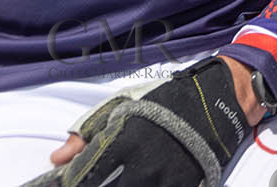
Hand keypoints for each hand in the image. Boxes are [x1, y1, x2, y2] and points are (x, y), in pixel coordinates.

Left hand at [25, 56, 256, 185]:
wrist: (220, 98)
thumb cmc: (167, 99)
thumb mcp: (126, 105)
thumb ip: (88, 131)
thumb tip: (56, 159)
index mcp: (124, 137)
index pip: (85, 175)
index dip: (71, 183)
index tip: (68, 183)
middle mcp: (143, 162)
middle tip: (96, 182)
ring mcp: (165, 177)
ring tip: (122, 179)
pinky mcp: (185, 184)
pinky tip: (144, 183)